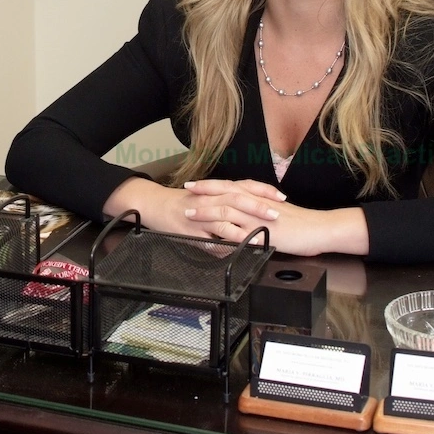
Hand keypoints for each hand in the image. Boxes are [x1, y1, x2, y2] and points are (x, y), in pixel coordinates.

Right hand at [102, 176, 280, 240]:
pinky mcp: (193, 229)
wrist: (152, 205)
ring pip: (227, 216)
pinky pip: (212, 235)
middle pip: (239, 198)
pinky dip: (227, 240)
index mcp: (216, 190)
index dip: (263, 191)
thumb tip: (245, 214)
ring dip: (247, 225)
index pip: (244, 186)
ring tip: (264, 232)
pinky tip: (239, 246)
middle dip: (260, 206)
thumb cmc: (179, 204)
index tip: (280, 197)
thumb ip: (224, 206)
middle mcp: (210, 198)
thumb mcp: (204, 200)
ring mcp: (201, 214)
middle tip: (278, 214)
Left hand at [184, 178, 369, 255]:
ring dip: (207, 212)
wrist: (320, 228)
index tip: (195, 184)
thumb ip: (259, 211)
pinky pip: (238, 234)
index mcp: (258, 197)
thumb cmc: (302, 223)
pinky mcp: (262, 234)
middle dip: (203, 192)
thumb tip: (246, 213)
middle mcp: (255, 203)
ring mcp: (258, 218)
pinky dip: (222, 235)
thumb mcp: (276, 212)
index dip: (211, 185)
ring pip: (227, 211)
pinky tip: (209, 239)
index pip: (230, 186)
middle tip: (185, 191)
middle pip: (224, 193)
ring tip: (190, 213)